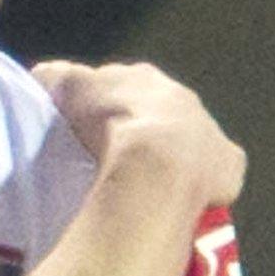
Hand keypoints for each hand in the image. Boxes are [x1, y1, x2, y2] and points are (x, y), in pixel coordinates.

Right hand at [32, 60, 245, 208]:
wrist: (157, 160)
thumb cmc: (107, 121)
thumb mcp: (66, 89)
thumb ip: (56, 79)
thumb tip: (46, 77)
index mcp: (143, 78)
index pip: (121, 85)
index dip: (105, 103)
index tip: (90, 123)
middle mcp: (181, 96)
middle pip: (158, 110)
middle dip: (141, 126)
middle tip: (117, 153)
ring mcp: (209, 129)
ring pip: (189, 138)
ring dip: (171, 153)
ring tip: (146, 179)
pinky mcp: (229, 163)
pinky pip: (216, 171)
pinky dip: (203, 181)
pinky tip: (182, 197)